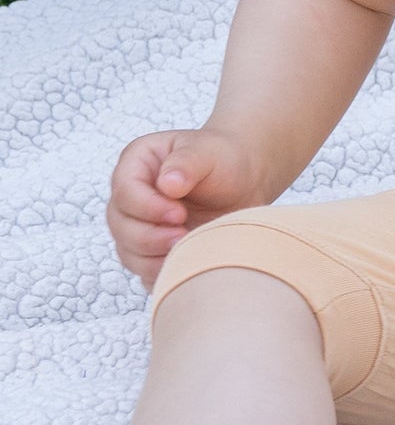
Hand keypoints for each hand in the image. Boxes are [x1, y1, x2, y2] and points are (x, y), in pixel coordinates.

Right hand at [107, 125, 264, 289]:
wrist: (243, 179)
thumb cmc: (223, 158)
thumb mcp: (208, 152)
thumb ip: (186, 163)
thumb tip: (168, 184)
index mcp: (136, 164)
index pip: (124, 192)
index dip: (147, 208)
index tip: (179, 214)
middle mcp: (130, 197)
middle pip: (120, 226)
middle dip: (150, 237)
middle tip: (183, 235)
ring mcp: (138, 225)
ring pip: (129, 252)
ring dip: (154, 258)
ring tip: (187, 249)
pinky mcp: (152, 249)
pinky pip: (144, 270)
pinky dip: (162, 272)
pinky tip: (185, 264)